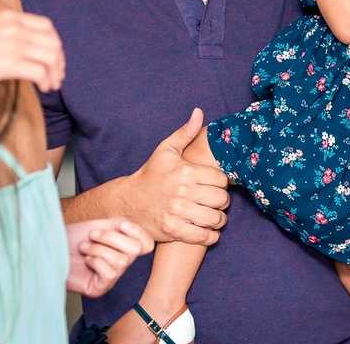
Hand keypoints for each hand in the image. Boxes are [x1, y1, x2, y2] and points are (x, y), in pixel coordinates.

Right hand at [0, 9, 64, 93]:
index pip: (47, 26)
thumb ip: (6, 29)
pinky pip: (40, 72)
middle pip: (53, 43)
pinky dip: (46, 81)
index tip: (53, 57)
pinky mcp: (10, 64)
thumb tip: (19, 45)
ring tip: (51, 85)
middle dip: (59, 61)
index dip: (55, 43)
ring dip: (55, 74)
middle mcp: (16, 28)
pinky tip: (43, 89)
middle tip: (57, 75)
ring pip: (51, 58)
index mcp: (11, 16)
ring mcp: (14, 45)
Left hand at [65, 218, 153, 297]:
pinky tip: (86, 260)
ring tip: (84, 247)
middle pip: (135, 250)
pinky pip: (110, 273)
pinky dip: (96, 261)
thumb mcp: (100, 224)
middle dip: (111, 238)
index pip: (147, 244)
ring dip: (98, 249)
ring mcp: (110, 278)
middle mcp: (120, 263)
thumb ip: (120, 225)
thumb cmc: (72, 237)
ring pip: (121, 261)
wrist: (50, 246)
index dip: (138, 232)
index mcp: (122, 246)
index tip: (121, 225)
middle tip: (92, 235)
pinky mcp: (99, 289)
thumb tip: (130, 228)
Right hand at [126, 109, 228, 245]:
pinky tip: (208, 230)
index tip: (215, 185)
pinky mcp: (174, 230)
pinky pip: (204, 237)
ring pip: (216, 219)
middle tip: (215, 201)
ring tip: (213, 215)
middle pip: (222, 200)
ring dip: (218, 220)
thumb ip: (185, 133)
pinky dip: (211, 236)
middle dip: (222, 202)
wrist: (128, 202)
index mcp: (185, 171)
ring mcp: (178, 213)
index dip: (221, 183)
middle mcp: (183, 192)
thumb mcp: (165, 150)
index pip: (221, 180)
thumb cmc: (150, 175)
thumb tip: (199, 113)